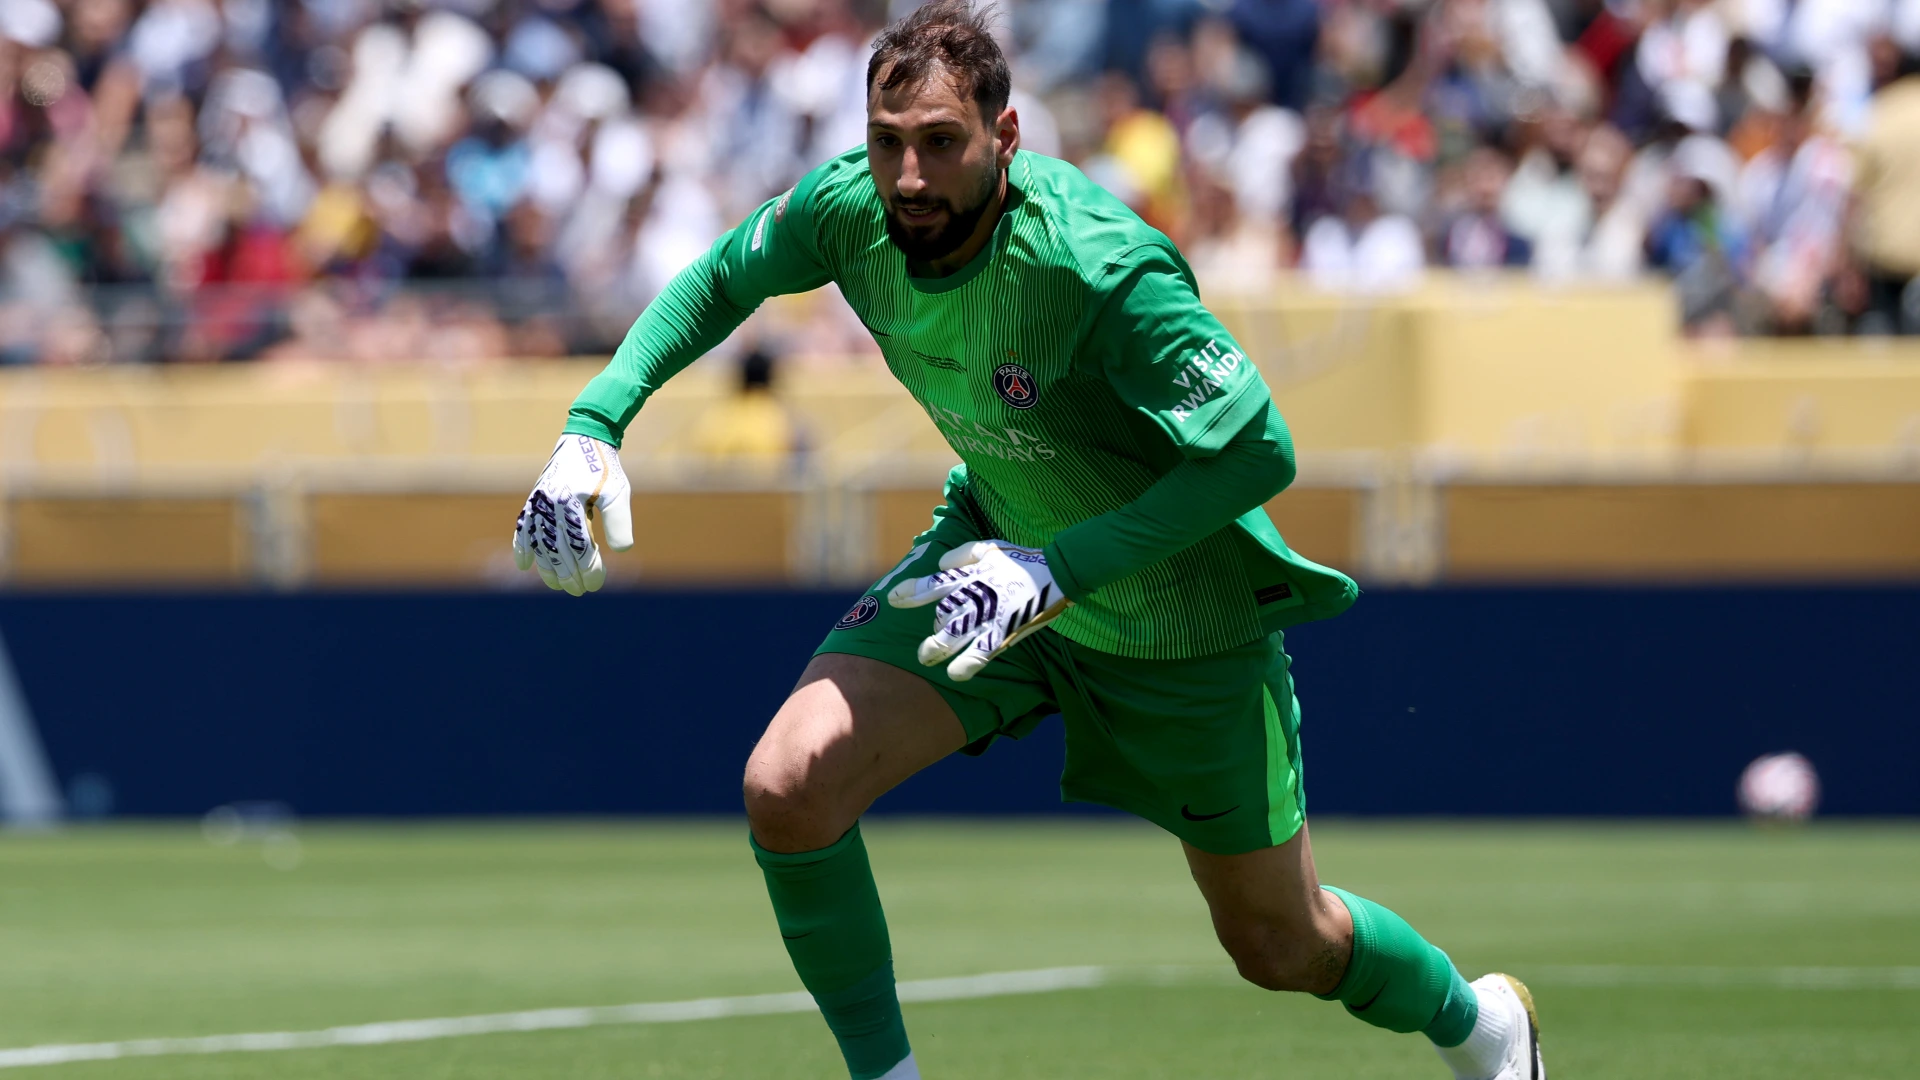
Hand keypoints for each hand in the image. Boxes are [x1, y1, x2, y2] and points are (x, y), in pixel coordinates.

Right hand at [512, 434, 632, 594]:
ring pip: (539, 543)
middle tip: (580, 591)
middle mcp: (549, 504)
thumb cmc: (605, 468)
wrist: (585, 438)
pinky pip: (523, 527)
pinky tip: (523, 565)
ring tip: (557, 584)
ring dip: (546, 567)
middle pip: (557, 549)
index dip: (588, 568)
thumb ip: (619, 521)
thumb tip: (622, 551)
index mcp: (570, 503)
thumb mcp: (618, 493)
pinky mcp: (534, 499)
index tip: (596, 583)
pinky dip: (521, 546)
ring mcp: (538, 502)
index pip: (578, 546)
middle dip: (568, 574)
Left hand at [886, 540, 1070, 680]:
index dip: (911, 592)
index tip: (892, 599)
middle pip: (941, 616)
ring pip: (955, 635)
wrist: (1057, 571)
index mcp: (969, 575)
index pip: (933, 585)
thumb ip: (962, 555)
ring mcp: (989, 614)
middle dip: (928, 630)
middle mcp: (974, 596)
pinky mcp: (1005, 630)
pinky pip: (982, 651)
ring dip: (938, 648)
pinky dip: (968, 663)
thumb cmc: (1021, 559)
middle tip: (921, 649)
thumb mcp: (989, 548)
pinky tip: (956, 675)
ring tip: (926, 660)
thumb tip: (940, 565)